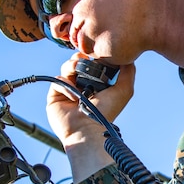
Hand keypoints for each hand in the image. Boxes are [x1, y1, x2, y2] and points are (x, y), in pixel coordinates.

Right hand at [47, 54, 136, 182]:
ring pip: (66, 68)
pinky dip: (65, 84)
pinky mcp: (55, 96)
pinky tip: (74, 95)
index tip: (95, 53)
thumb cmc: (106, 113)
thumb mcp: (124, 90)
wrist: (87, 130)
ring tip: (78, 73)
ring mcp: (68, 91)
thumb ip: (128, 72)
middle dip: (80, 58)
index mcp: (96, 84)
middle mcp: (81, 86)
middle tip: (85, 60)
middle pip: (77, 62)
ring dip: (71, 66)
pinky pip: (57, 80)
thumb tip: (128, 57)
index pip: (92, 63)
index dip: (93, 56)